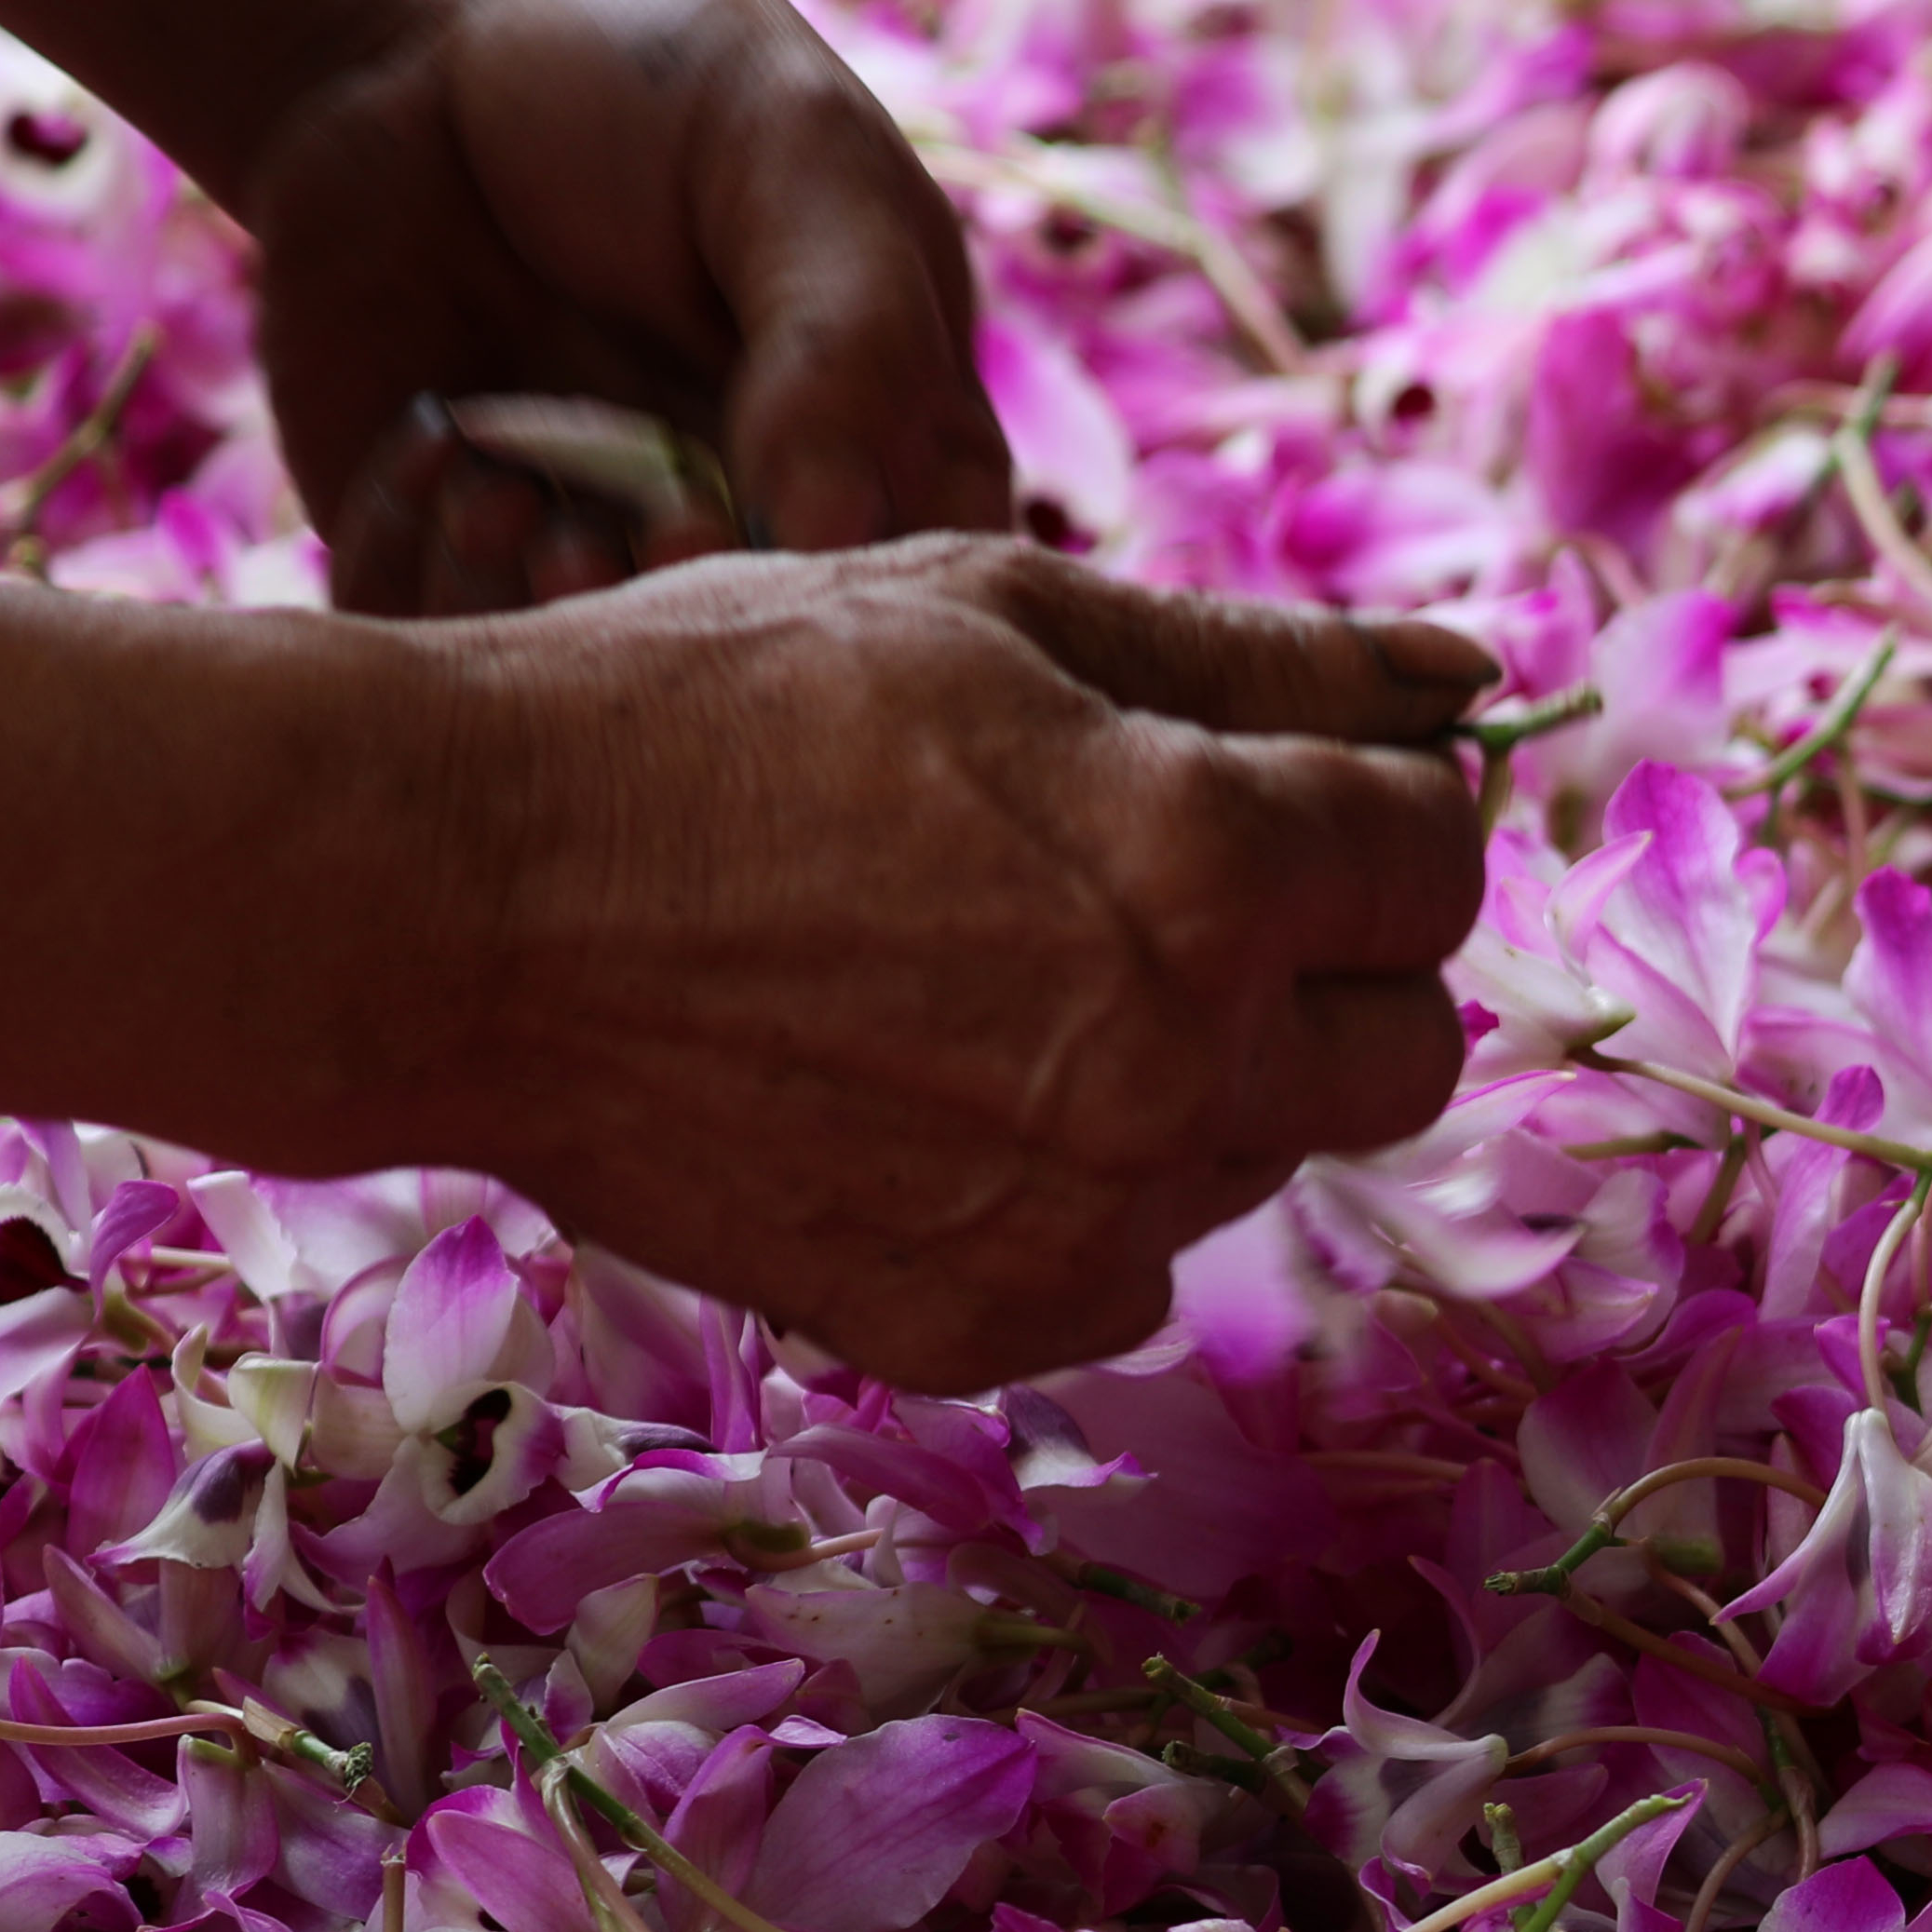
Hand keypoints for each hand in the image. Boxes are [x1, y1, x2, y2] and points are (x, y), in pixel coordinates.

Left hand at [243, 0, 1015, 616]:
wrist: (420, 19)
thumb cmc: (660, 76)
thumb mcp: (799, 166)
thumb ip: (848, 343)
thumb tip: (832, 530)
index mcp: (887, 455)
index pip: (926, 611)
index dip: (855, 623)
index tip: (766, 535)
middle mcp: (745, 529)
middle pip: (744, 681)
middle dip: (668, 622)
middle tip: (616, 538)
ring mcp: (588, 545)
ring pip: (574, 681)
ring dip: (533, 607)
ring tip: (507, 486)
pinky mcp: (432, 544)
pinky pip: (424, 636)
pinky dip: (419, 567)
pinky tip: (435, 445)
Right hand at [411, 539, 1489, 1388]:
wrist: (451, 903)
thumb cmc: (712, 707)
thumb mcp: (997, 609)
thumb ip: (1269, 661)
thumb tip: (1479, 681)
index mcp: (1212, 866)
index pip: (1436, 861)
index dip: (1372, 812)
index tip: (1277, 789)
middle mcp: (1182, 1065)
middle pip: (1407, 1047)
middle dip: (1330, 968)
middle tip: (1163, 892)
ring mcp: (1083, 1218)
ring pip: (1262, 1155)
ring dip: (1193, 1075)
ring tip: (994, 974)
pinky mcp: (976, 1322)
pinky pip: (1126, 1268)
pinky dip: (1074, 1193)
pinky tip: (931, 1091)